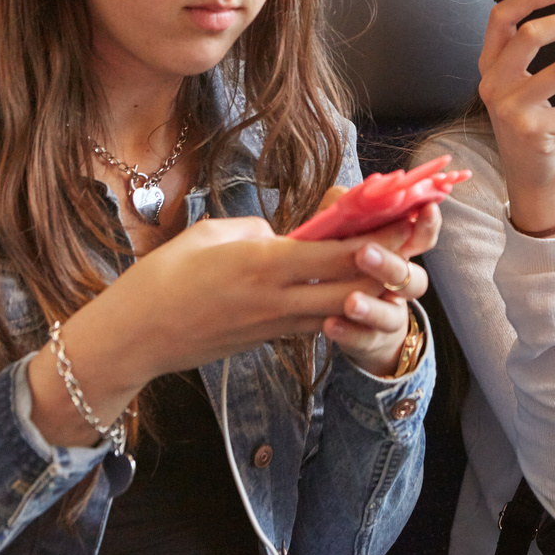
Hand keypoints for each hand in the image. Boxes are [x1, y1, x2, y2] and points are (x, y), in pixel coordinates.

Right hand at [27, 213, 431, 445]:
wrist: (136, 338)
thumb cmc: (163, 278)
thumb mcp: (210, 234)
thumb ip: (258, 233)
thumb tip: (288, 236)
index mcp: (265, 265)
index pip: (339, 253)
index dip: (381, 237)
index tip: (410, 215)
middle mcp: (279, 299)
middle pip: (356, 286)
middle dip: (392, 262)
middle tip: (418, 236)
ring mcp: (277, 324)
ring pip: (343, 307)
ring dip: (373, 286)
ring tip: (399, 259)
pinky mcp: (271, 339)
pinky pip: (318, 320)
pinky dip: (342, 303)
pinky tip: (355, 287)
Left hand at [322, 202, 436, 376]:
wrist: (356, 322)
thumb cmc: (350, 267)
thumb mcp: (348, 235)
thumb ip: (348, 212)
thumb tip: (347, 196)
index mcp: (400, 254)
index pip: (422, 238)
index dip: (427, 225)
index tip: (425, 209)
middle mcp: (402, 286)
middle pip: (411, 278)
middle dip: (389, 264)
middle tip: (364, 253)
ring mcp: (389, 316)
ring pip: (391, 314)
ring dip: (371, 307)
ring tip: (350, 302)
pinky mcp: (370, 341)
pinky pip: (364, 339)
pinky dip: (348, 332)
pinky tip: (330, 324)